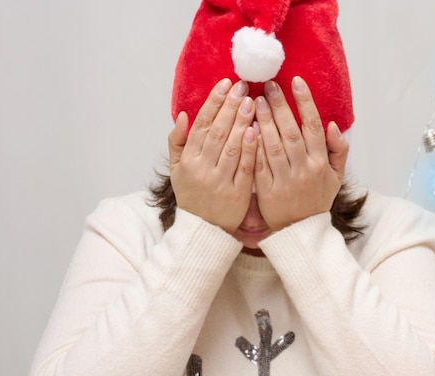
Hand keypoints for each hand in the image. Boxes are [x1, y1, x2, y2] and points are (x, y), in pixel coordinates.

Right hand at [168, 78, 257, 233]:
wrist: (203, 230)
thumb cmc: (192, 196)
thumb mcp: (176, 170)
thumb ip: (177, 142)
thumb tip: (183, 114)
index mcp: (188, 161)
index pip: (201, 125)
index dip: (213, 103)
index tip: (225, 85)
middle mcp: (202, 169)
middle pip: (218, 132)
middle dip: (230, 107)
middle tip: (243, 86)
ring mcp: (220, 181)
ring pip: (232, 146)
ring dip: (242, 122)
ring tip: (252, 101)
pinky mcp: (237, 193)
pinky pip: (245, 167)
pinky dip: (251, 148)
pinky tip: (257, 130)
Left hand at [253, 76, 348, 231]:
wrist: (300, 231)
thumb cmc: (317, 200)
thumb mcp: (336, 177)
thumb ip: (339, 151)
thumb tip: (333, 125)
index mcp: (320, 163)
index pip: (312, 126)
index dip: (305, 102)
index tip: (296, 81)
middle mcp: (303, 170)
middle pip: (290, 132)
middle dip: (279, 106)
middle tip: (268, 85)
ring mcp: (284, 180)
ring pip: (272, 145)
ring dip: (263, 121)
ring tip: (253, 101)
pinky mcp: (267, 190)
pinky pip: (258, 164)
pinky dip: (253, 145)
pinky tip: (246, 128)